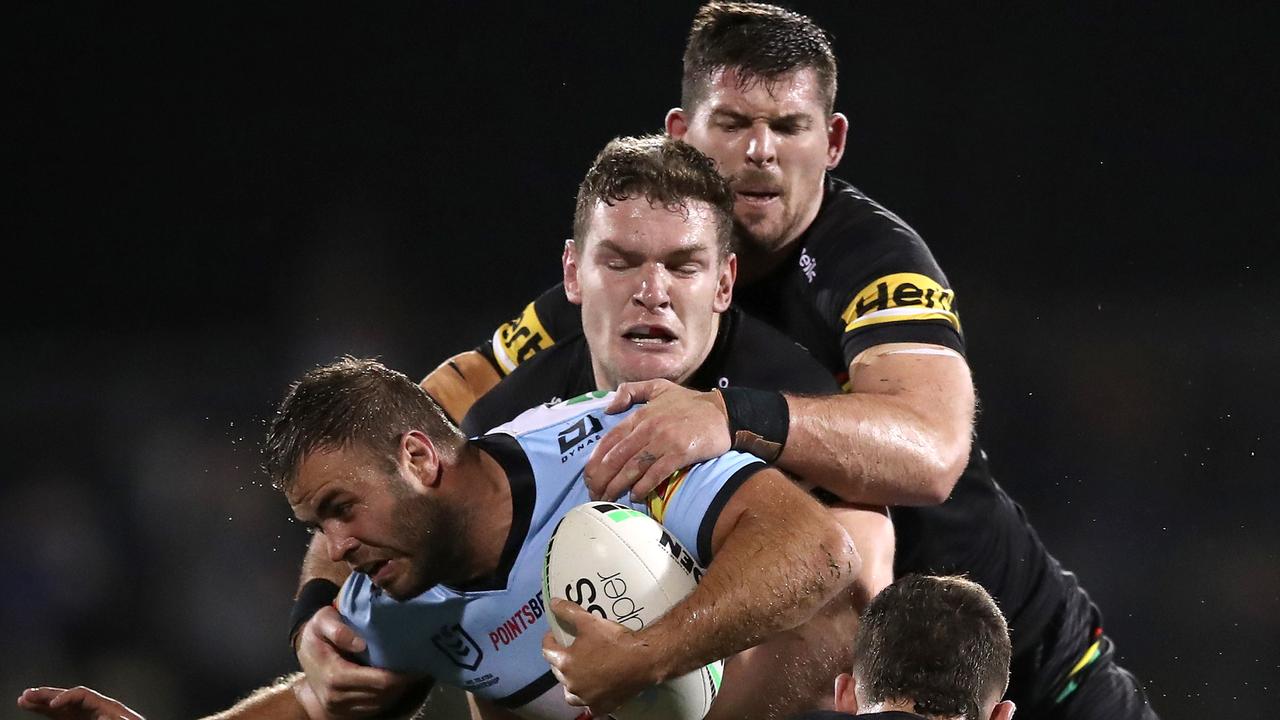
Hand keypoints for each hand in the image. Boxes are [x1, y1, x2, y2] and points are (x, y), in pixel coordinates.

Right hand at [17, 686, 142, 719]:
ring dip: (42, 702)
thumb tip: (105, 718)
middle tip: (29, 693)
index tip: (54, 704)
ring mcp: (86, 713)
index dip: (66, 697)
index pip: (83, 694)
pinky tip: (33, 707)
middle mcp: (94, 706)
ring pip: (60, 706)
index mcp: (107, 705)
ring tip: (24, 699)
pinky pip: (60, 714)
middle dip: (48, 695)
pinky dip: (46, 711)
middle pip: (68, 696)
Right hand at [296, 606, 422, 717]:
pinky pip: (372, 708)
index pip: (379, 682)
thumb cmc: (316, 632)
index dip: (402, 676)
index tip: (418, 664)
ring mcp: (339, 707)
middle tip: (421, 667)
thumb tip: (360, 643)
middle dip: (404, 683)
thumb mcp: (322, 621)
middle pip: (383, 695)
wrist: (304, 651)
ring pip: (380, 704)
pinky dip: (387, 697)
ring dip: (398, 691)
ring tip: (411, 674)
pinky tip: (396, 682)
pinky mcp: (343, 711)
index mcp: (334, 675)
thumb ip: (338, 629)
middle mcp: (337, 696)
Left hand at [541, 599, 657, 715]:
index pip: (547, 650)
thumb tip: (553, 603)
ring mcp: (585, 698)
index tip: (556, 633)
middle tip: (572, 649)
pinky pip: (589, 705)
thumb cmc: (614, 640)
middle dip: (561, 659)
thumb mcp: (589, 620)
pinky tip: (594, 690)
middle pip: (557, 670)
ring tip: (579, 672)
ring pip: (570, 692)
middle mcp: (571, 683)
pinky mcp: (600, 706)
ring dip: (571, 682)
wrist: (642, 660)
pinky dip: (588, 698)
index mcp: (565, 662)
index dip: (550, 639)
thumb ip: (568, 611)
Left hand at [585, 380, 730, 500]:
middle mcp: (648, 428)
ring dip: (617, 486)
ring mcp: (663, 441)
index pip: (610, 439)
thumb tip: (608, 407)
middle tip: (594, 494)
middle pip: (617, 457)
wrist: (722, 411)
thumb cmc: (690, 402)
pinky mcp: (680, 453)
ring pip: (633, 467)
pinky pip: (656, 473)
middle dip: (602, 478)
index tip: (589, 476)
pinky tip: (635, 496)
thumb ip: (631, 391)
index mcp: (641, 415)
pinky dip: (643, 486)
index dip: (596, 460)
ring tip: (608, 498)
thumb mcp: (658, 386)